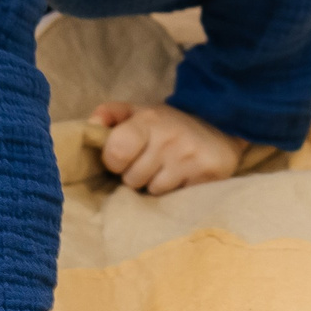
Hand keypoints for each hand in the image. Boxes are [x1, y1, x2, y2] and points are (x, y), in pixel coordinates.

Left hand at [89, 101, 240, 193]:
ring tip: (166, 171)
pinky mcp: (206, 175)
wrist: (220, 130)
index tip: (123, 158)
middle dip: (136, 175)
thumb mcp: (139, 112)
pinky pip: (174, 198)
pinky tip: (182, 178)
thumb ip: (110, 114)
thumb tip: (90, 125)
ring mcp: (188, 157)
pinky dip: (175, 192)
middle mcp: (168, 137)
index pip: (115, 152)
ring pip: (152, 190)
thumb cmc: (168, 126)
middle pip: (131, 179)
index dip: (114, 161)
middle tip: (150, 163)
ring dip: (155, 185)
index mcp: (148, 120)